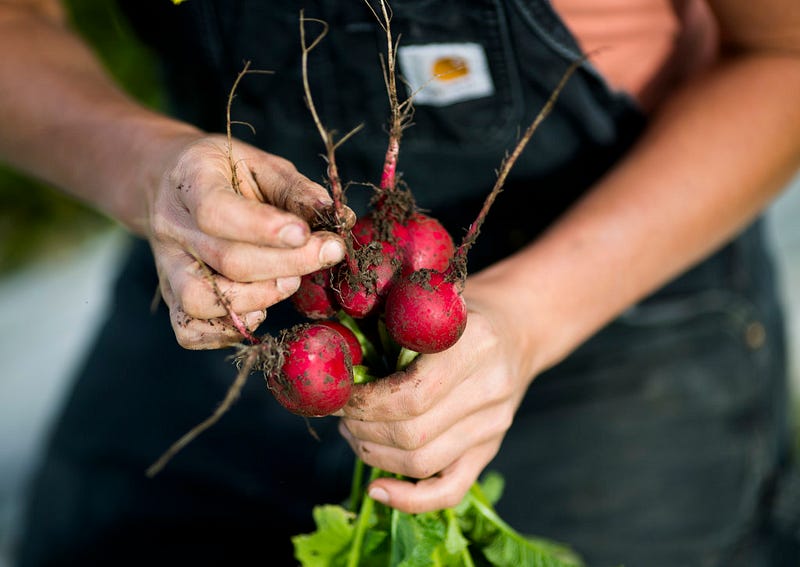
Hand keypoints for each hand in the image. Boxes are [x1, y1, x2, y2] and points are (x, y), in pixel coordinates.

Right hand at [147, 134, 350, 348]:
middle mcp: (171, 225)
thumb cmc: (227, 173)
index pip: (216, 211)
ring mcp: (166, 265)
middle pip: (226, 260)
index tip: (305, 233)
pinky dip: (228, 331)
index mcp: (190, 179)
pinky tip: (259, 310)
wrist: (172, 184)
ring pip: (201, 300)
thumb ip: (296, 190)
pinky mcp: (170, 295)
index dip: (264, 228)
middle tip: (326, 254)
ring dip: (258, 299)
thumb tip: (340, 219)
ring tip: (290, 282)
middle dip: (287, 264)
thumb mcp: (261, 163)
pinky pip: (189, 330)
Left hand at [338, 278, 536, 513]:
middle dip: (362, 429)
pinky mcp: (490, 449)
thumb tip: (335, 362)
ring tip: (354, 433)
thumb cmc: (465, 310)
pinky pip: (449, 490)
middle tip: (341, 415)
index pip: (410, 394)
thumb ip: (394, 324)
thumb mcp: (432, 303)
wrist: (521, 326)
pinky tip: (377, 490)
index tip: (339, 395)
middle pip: (412, 434)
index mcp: (475, 344)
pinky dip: (409, 499)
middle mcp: (490, 389)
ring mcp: (494, 425)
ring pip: (422, 462)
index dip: (364, 403)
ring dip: (374, 455)